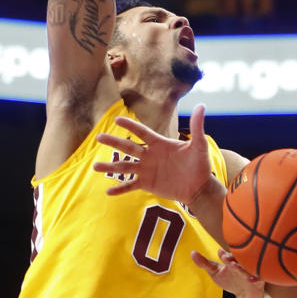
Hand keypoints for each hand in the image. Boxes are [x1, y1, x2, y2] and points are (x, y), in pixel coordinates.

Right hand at [94, 104, 212, 203]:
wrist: (199, 187)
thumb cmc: (200, 165)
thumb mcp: (199, 146)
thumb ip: (197, 127)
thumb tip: (201, 106)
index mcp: (159, 144)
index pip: (142, 132)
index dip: (130, 126)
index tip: (117, 119)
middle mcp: (150, 156)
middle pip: (128, 147)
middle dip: (113, 142)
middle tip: (98, 138)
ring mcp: (147, 170)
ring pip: (125, 167)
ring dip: (110, 166)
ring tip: (95, 166)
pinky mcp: (147, 184)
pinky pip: (131, 185)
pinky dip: (120, 188)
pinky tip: (108, 191)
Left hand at [192, 249, 264, 297]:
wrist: (247, 293)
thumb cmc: (230, 279)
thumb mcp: (215, 272)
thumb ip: (204, 263)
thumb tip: (192, 252)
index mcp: (232, 260)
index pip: (228, 256)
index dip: (224, 255)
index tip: (220, 254)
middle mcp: (242, 263)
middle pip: (238, 259)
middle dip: (232, 259)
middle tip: (227, 259)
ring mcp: (250, 271)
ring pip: (247, 268)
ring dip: (242, 268)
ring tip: (235, 267)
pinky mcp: (258, 280)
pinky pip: (258, 278)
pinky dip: (255, 278)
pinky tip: (252, 279)